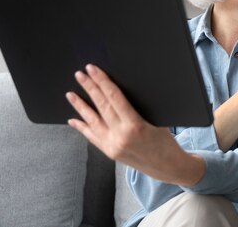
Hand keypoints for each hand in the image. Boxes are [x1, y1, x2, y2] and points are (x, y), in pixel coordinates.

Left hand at [66, 64, 203, 185]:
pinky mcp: (109, 153)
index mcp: (135, 125)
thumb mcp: (156, 120)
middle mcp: (121, 136)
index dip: (102, 82)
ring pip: (92, 121)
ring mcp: (113, 146)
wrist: (167, 167)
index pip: (114, 98)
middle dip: (90, 88)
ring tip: (70, 94)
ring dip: (80, 106)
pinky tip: (73, 119)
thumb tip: (119, 93)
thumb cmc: (165, 142)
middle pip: (101, 106)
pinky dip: (82, 127)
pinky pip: (92, 137)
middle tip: (80, 74)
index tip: (93, 70)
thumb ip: (137, 109)